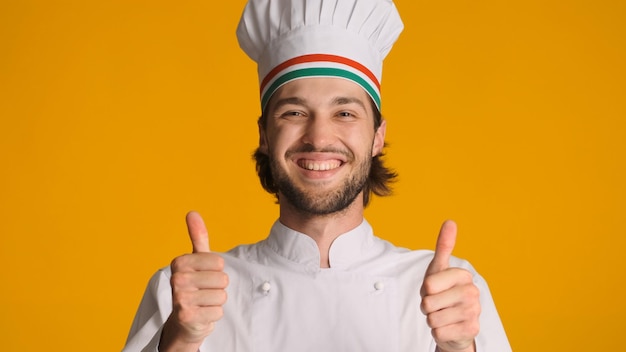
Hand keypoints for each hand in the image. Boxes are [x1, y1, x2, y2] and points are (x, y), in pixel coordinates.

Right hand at [160, 211, 228, 351]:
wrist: (184, 319)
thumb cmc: (194, 285)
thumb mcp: (196, 259)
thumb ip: (197, 236)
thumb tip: (192, 212)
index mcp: (179, 262)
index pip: (219, 262)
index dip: (216, 270)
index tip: (203, 275)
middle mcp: (177, 279)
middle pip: (222, 279)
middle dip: (218, 287)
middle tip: (203, 291)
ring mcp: (181, 299)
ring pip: (222, 296)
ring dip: (216, 301)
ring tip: (203, 302)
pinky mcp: (188, 317)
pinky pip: (218, 312)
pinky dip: (213, 315)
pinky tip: (202, 314)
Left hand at [420, 220, 479, 351]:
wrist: (455, 323)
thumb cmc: (443, 293)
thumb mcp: (438, 269)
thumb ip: (443, 246)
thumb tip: (450, 221)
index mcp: (463, 275)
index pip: (428, 284)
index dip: (425, 290)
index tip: (434, 290)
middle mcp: (472, 293)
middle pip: (429, 303)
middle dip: (427, 306)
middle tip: (437, 304)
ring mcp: (474, 313)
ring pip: (432, 319)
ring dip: (432, 320)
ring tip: (442, 315)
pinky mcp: (471, 331)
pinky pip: (438, 333)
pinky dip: (438, 332)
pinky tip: (448, 327)